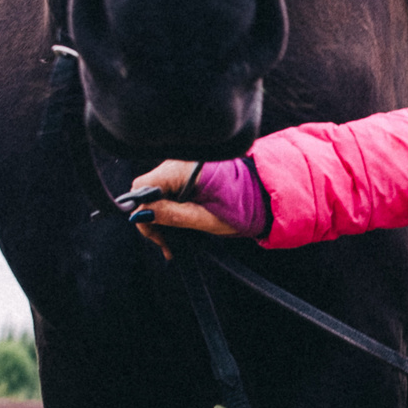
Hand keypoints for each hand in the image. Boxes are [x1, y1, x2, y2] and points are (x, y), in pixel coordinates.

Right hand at [125, 159, 268, 253]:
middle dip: (151, 219)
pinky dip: (170, 210)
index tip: (154, 234)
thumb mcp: (204, 218)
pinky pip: (170, 192)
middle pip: (148, 191)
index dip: (141, 211)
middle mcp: (179, 163)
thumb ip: (171, 215)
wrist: (267, 197)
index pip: (142, 187)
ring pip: (157, 193)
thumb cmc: (243, 208)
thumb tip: (141, 214)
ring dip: (161, 217)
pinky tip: (177, 227)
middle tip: (165, 244)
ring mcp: (183, 168)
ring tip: (172, 242)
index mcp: (181, 169)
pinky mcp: (189, 175)